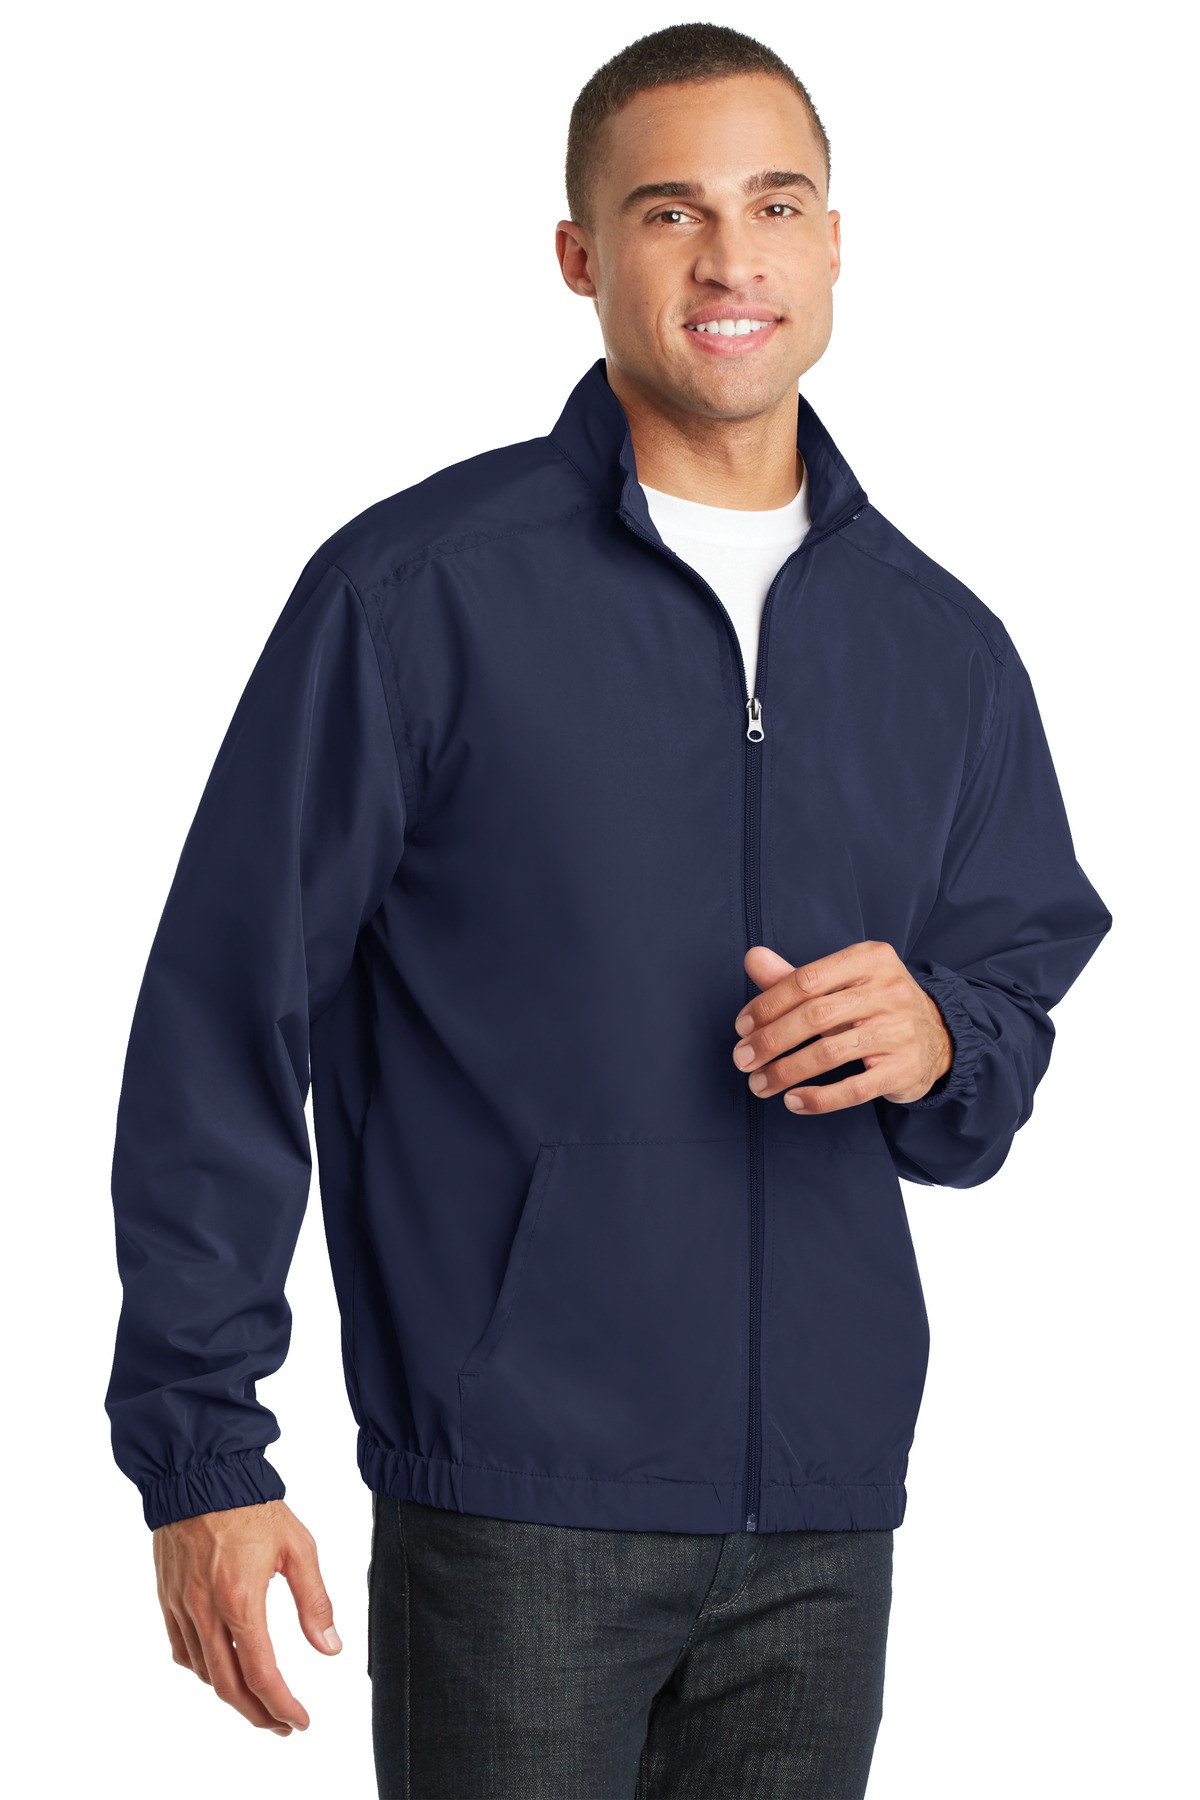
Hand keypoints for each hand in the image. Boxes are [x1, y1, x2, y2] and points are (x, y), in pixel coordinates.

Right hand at [153, 1498, 340, 1736]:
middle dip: (258, 1715)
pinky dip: (202, 1670)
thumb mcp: (298, 1547)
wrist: (200, 1474)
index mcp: (241, 1600)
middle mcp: (206, 1611)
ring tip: (258, 1700)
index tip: (300, 1721)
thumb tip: (330, 1647)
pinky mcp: (168, 1599)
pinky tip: (220, 1669)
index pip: (262, 1674)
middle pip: (229, 1687)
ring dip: (231, 1695)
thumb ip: (315, 1601)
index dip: (282, 1706)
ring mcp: (182, 1607)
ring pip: (204, 1673)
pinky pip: (182, 1650)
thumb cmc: (252, 1505)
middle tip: (282, 1724)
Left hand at [731, 940, 952, 1112]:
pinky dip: (819, 1098)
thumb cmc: (874, 1006)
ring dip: (785, 1072)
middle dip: (770, 1040)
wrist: (939, 1036)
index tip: (742, 1027)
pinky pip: (855, 1089)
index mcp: (869, 959)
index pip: (806, 980)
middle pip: (814, 1016)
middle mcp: (888, 990)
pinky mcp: (904, 1069)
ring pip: (830, 1054)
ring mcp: (899, 1030)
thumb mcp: (840, 983)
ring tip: (759, 1084)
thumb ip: (794, 976)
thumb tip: (752, 959)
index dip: (768, 1005)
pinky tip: (794, 1101)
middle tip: (742, 1059)